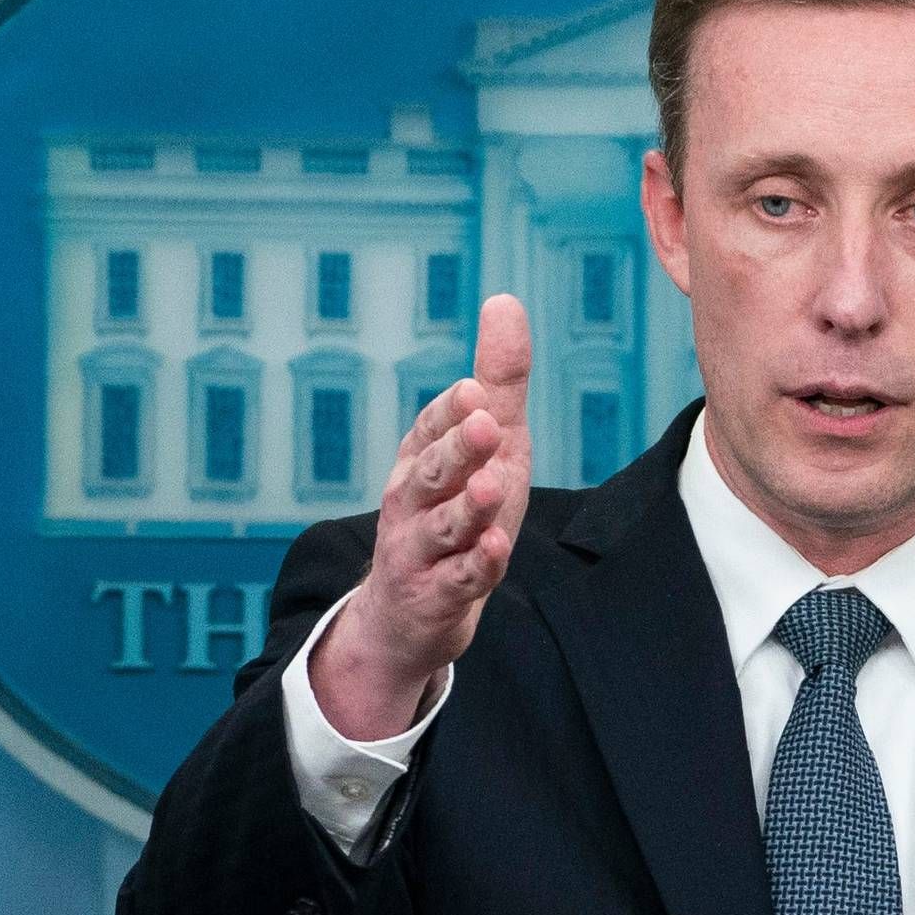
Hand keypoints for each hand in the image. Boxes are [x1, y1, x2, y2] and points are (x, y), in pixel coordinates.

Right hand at [313, 294, 531, 735]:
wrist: (410, 614)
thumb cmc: (456, 512)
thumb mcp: (485, 447)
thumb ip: (497, 382)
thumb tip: (504, 300)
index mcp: (420, 457)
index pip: (432, 426)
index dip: (451, 412)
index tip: (475, 392)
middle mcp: (411, 500)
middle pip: (432, 471)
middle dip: (457, 449)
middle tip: (484, 424)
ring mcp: (420, 552)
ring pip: (443, 527)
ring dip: (467, 508)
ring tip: (491, 487)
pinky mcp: (436, 598)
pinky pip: (458, 581)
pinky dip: (477, 567)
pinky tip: (498, 550)